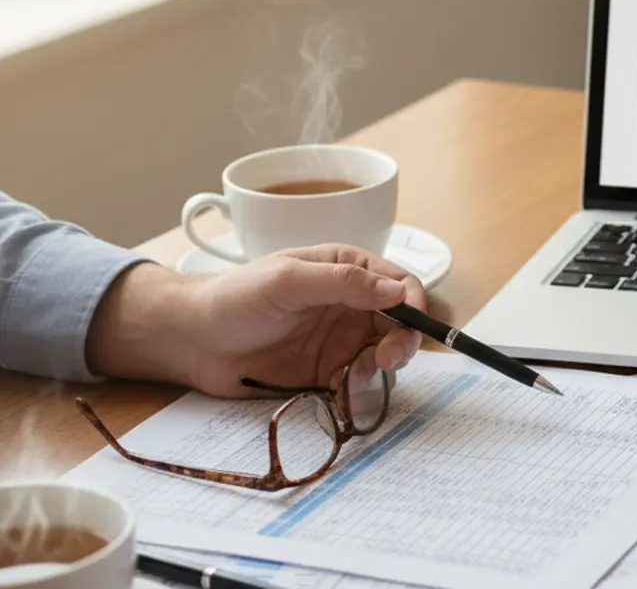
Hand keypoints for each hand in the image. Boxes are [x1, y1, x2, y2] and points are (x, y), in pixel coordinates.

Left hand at [88, 244, 427, 398]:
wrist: (193, 341)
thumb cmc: (235, 298)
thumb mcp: (289, 280)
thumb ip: (344, 283)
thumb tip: (398, 292)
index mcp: (348, 270)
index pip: (401, 284)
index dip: (414, 305)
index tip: (411, 326)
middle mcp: (352, 305)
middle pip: (401, 325)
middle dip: (402, 344)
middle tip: (384, 361)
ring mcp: (342, 341)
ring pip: (386, 358)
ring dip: (380, 371)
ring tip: (353, 379)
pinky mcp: (329, 373)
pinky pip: (361, 386)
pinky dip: (360, 393)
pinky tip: (340, 393)